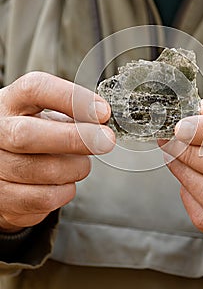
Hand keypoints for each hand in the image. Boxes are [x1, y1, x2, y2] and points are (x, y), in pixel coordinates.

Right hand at [0, 72, 114, 231]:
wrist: (2, 166)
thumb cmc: (31, 133)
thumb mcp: (43, 114)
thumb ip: (71, 114)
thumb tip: (102, 118)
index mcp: (9, 103)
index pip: (35, 89)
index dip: (72, 98)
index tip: (102, 111)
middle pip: (28, 135)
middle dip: (75, 138)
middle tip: (106, 140)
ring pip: (43, 170)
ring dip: (75, 168)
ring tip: (79, 163)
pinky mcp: (1, 199)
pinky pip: (44, 198)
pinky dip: (65, 191)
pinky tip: (65, 182)